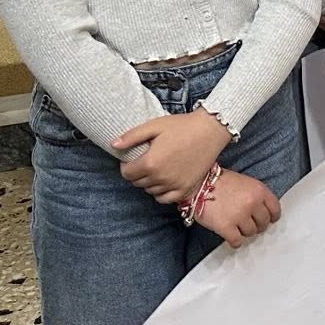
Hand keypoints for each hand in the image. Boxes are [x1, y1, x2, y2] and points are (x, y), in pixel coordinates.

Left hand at [113, 109, 231, 201]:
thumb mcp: (155, 125)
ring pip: (150, 191)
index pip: (126, 173)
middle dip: (137, 172)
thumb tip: (113, 145)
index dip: (126, 165)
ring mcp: (174, 185)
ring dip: (149, 182)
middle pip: (137, 183)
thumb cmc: (182, 126)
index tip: (133, 158)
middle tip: (146, 160)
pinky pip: (165, 199)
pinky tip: (164, 181)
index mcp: (150, 162)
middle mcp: (160, 178)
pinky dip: (161, 193)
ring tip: (157, 167)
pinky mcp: (186, 189)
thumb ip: (132, 136)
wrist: (211, 130)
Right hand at [193, 169, 279, 247]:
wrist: (198, 184)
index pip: (275, 209)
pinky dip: (235, 241)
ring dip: (244, 232)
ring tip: (235, 225)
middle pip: (264, 223)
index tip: (269, 220)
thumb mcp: (245, 182)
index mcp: (259, 190)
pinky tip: (230, 236)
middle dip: (257, 225)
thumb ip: (256, 196)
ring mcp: (240, 216)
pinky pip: (237, 241)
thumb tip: (263, 212)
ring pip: (250, 233)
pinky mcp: (226, 227)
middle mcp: (252, 203)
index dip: (272, 217)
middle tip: (248, 223)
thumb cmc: (219, 182)